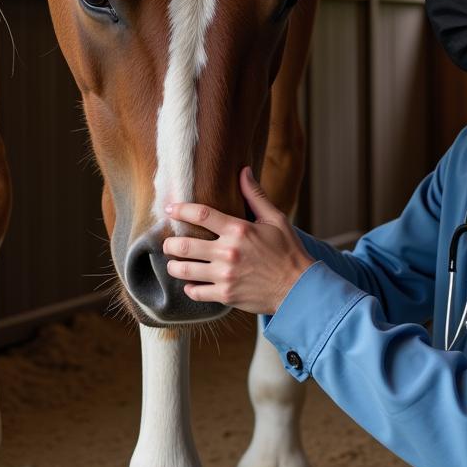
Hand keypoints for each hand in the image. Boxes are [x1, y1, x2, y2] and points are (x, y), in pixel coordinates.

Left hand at [163, 167, 313, 314]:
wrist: (298, 287)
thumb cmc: (288, 251)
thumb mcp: (275, 219)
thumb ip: (255, 196)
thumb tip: (244, 171)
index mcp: (239, 230)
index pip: (201, 214)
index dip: (180, 210)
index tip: (169, 208)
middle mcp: (228, 252)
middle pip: (184, 245)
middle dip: (170, 244)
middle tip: (168, 244)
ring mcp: (225, 276)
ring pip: (184, 270)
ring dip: (174, 266)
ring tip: (175, 263)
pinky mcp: (226, 295)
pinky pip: (196, 292)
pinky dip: (190, 287)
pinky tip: (192, 283)